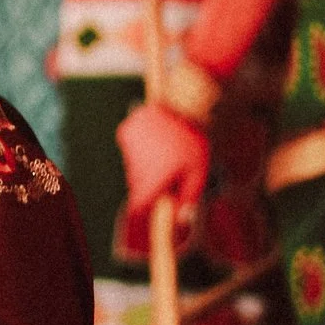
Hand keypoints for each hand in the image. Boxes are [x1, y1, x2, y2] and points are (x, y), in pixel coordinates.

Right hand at [117, 101, 207, 226]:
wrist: (185, 104)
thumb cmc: (194, 142)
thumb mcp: (199, 172)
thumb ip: (189, 198)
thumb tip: (182, 220)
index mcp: (153, 179)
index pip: (137, 207)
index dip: (143, 210)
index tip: (149, 208)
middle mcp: (136, 165)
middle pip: (137, 185)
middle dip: (149, 183)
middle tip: (169, 170)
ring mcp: (128, 147)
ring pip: (134, 166)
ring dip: (145, 164)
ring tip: (164, 150)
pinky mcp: (126, 131)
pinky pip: (130, 148)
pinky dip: (139, 146)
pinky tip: (155, 138)